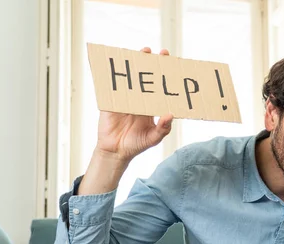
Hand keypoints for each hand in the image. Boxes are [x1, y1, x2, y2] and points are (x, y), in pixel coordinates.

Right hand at [96, 47, 173, 162]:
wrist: (116, 151)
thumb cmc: (136, 144)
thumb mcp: (153, 138)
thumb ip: (163, 128)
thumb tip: (170, 114)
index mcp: (151, 106)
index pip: (159, 88)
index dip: (165, 76)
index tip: (172, 65)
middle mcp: (139, 99)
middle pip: (146, 78)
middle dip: (153, 64)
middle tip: (160, 53)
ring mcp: (124, 98)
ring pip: (130, 78)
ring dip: (135, 64)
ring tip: (143, 52)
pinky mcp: (110, 101)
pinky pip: (111, 86)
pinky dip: (112, 75)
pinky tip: (116, 64)